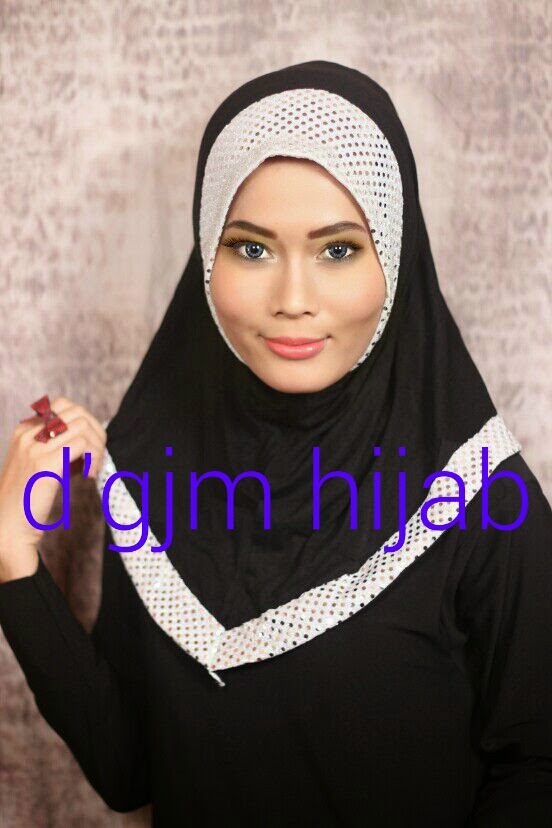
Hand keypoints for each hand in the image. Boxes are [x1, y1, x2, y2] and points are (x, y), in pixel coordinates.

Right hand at [0, 397, 106, 580]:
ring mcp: (35, 447)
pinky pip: (83, 444)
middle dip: (95, 432)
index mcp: (24, 431)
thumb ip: (60, 450)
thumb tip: (92, 439)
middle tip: (97, 457)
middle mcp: (27, 434)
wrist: (8, 528)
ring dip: (97, 446)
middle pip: (76, 412)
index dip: (85, 425)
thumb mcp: (42, 466)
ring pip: (83, 426)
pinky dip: (93, 457)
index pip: (64, 407)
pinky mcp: (45, 463)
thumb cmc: (28, 501)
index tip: (89, 448)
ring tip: (93, 468)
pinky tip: (89, 476)